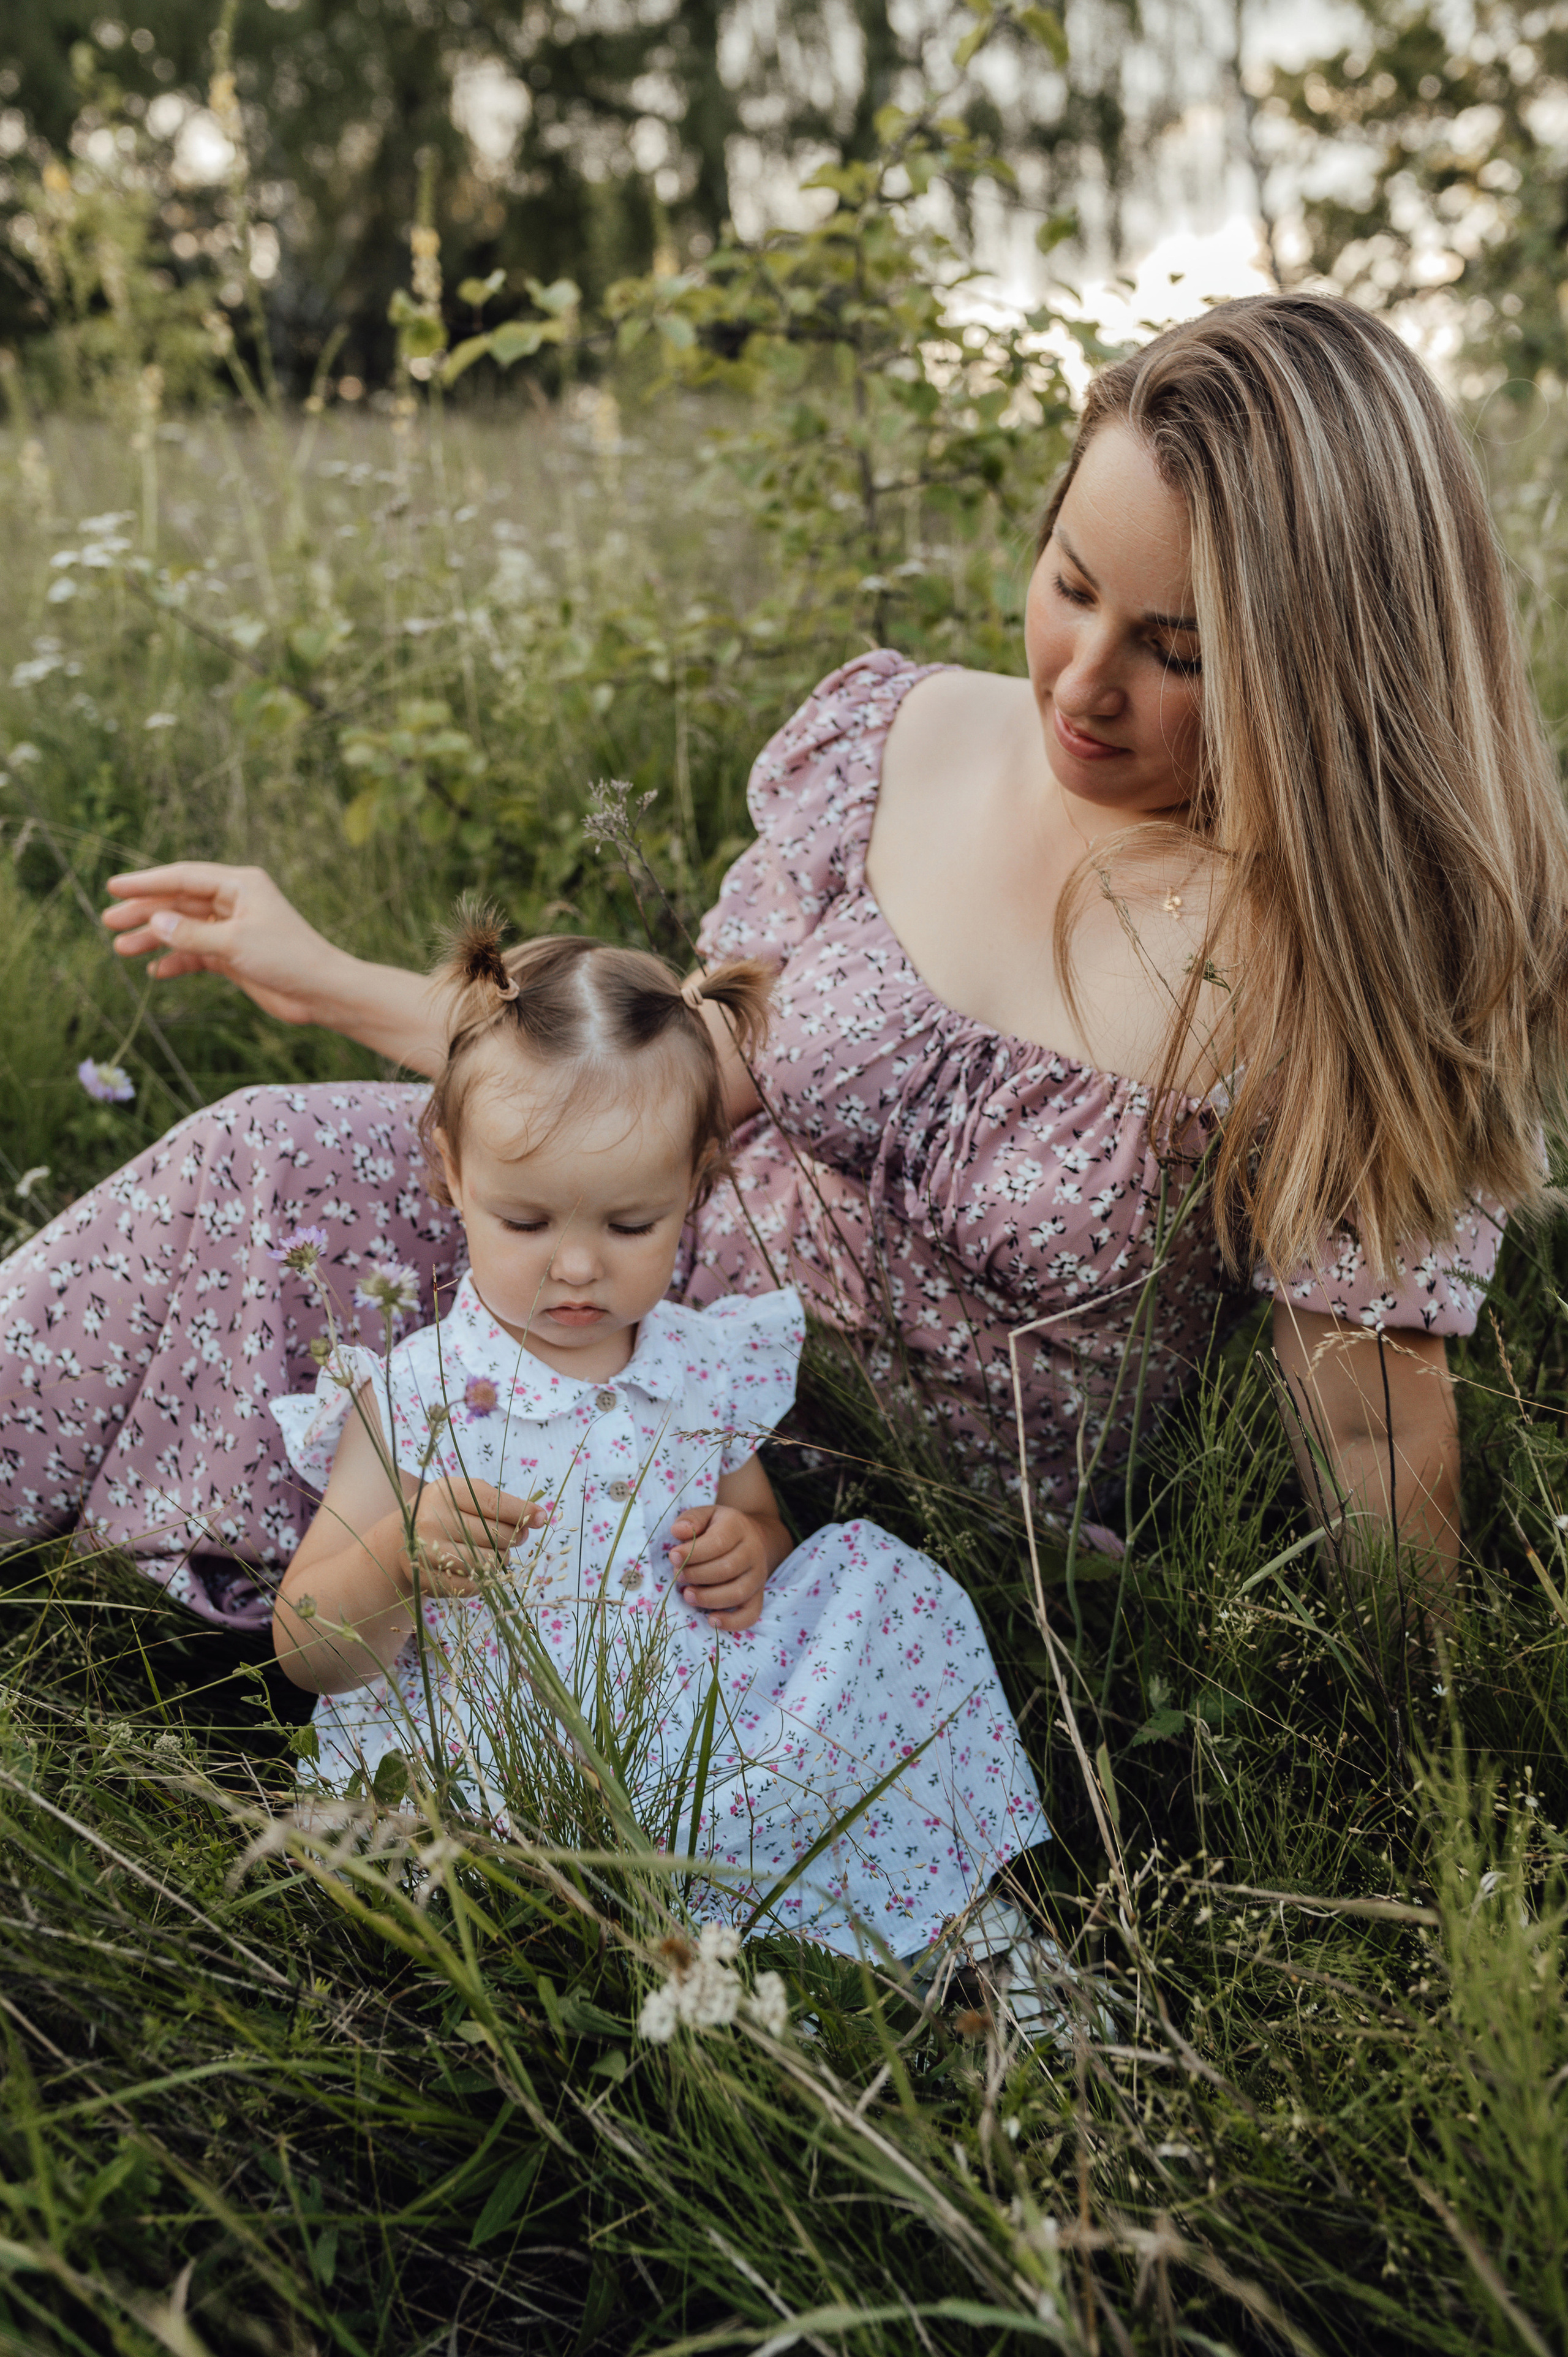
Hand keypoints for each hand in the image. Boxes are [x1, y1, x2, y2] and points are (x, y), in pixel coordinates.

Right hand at [101, 862, 344, 1026]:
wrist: (322, 992)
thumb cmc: (288, 959)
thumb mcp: (234, 944)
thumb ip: (191, 934)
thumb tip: (155, 922)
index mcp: (240, 885)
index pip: (184, 877)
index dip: (147, 883)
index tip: (114, 888)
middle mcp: (236, 902)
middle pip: (180, 902)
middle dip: (145, 912)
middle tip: (109, 921)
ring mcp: (235, 929)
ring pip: (185, 929)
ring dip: (155, 938)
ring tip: (121, 948)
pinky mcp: (236, 955)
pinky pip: (197, 953)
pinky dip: (177, 961)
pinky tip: (155, 970)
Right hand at [403, 1477, 548, 1599]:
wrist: (400, 1541)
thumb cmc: (445, 1514)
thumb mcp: (465, 1497)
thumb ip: (499, 1503)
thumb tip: (540, 1517)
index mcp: (445, 1492)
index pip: (493, 1503)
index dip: (522, 1511)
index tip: (543, 1518)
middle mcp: (432, 1519)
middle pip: (495, 1534)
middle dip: (514, 1537)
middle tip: (516, 1537)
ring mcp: (427, 1551)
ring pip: (488, 1562)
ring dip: (501, 1560)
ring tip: (496, 1552)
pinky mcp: (429, 1579)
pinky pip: (475, 1584)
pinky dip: (486, 1579)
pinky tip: (480, 1569)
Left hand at [668, 1504, 772, 1632]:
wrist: (751, 1537)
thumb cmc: (719, 1528)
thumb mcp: (706, 1514)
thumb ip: (691, 1520)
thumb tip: (678, 1531)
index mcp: (738, 1527)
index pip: (718, 1543)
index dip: (693, 1553)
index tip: (673, 1556)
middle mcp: (753, 1552)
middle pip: (727, 1569)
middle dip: (696, 1575)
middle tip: (677, 1575)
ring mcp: (758, 1576)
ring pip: (738, 1593)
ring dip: (708, 1598)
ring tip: (687, 1595)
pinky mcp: (758, 1595)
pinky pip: (751, 1614)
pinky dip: (732, 1622)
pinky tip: (711, 1620)